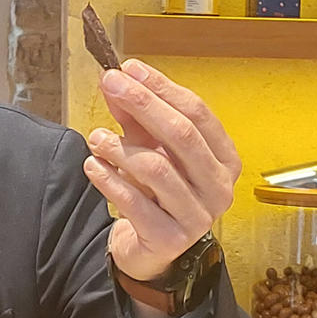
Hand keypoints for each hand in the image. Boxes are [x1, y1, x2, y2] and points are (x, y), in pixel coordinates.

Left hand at [83, 59, 239, 281]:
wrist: (151, 249)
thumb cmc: (157, 193)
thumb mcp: (150, 148)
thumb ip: (137, 117)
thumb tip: (116, 81)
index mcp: (224, 159)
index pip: (197, 113)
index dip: (162, 87)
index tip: (129, 68)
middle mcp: (219, 187)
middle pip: (182, 134)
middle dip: (142, 104)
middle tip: (110, 84)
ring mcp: (197, 216)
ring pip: (157, 168)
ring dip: (120, 147)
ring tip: (96, 138)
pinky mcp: (170, 239)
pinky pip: (135, 202)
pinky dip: (109, 179)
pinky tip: (92, 165)